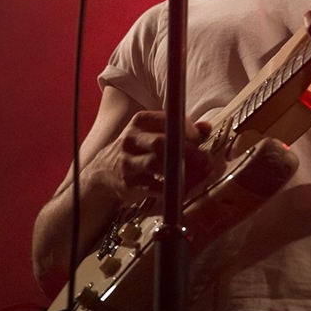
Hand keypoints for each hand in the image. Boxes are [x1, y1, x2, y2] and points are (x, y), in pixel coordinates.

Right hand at [86, 111, 211, 199]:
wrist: (104, 172)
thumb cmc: (138, 150)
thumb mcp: (153, 134)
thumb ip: (181, 130)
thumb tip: (206, 128)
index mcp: (140, 122)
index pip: (165, 120)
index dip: (186, 129)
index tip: (199, 139)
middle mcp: (131, 139)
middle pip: (161, 143)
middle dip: (187, 152)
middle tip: (205, 161)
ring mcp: (127, 162)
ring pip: (156, 165)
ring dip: (181, 172)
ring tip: (199, 176)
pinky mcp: (128, 184)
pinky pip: (153, 187)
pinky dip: (171, 190)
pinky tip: (184, 190)